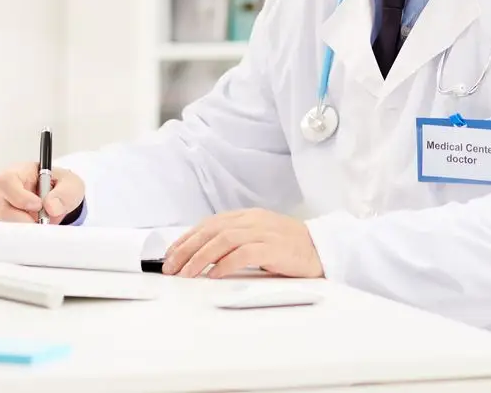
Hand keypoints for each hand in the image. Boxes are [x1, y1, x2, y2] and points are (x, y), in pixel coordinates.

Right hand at [0, 162, 84, 223]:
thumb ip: (64, 193)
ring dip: (17, 227)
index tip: (37, 205)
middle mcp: (4, 190)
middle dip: (18, 217)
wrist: (61, 202)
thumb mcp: (71, 184)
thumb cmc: (61, 187)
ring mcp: (1, 207)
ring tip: (37, 227)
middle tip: (38, 223)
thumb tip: (51, 206)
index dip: (18, 195)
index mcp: (19, 173)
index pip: (6, 180)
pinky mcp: (2, 223)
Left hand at [162, 209, 322, 278]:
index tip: (170, 254)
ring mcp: (264, 232)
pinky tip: (214, 275)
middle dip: (186, 249)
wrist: (320, 249)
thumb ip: (234, 241)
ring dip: (201, 257)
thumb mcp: (258, 237)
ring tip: (187, 273)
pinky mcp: (274, 247)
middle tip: (170, 267)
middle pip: (212, 230)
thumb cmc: (287, 248)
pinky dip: (226, 264)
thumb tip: (201, 256)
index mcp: (247, 216)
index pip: (209, 223)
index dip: (186, 238)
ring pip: (223, 239)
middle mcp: (253, 220)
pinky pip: (244, 253)